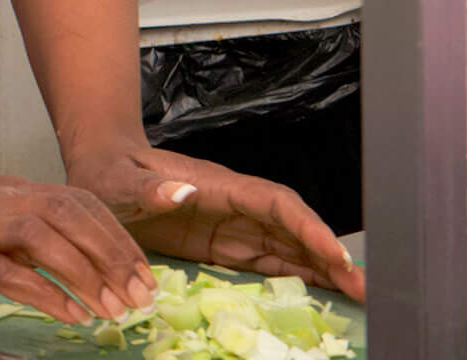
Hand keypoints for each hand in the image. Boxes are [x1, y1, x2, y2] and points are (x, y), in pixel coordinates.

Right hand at [0, 175, 157, 324]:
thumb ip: (18, 235)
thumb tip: (70, 263)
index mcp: (4, 191)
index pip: (78, 203)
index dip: (118, 238)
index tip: (142, 274)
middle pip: (71, 214)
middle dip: (114, 256)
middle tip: (139, 296)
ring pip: (47, 239)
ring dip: (88, 275)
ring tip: (112, 311)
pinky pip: (12, 275)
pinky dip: (48, 295)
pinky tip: (70, 315)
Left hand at [68, 143, 365, 302]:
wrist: (100, 169)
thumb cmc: (109, 170)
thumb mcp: (120, 180)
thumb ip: (149, 188)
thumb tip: (183, 191)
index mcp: (218, 186)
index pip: (275, 203)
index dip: (307, 226)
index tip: (335, 253)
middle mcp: (235, 206)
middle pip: (295, 228)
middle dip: (330, 255)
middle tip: (366, 287)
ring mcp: (233, 226)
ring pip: (289, 247)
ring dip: (324, 270)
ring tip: (360, 296)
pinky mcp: (225, 246)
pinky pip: (269, 262)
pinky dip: (298, 277)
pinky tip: (323, 295)